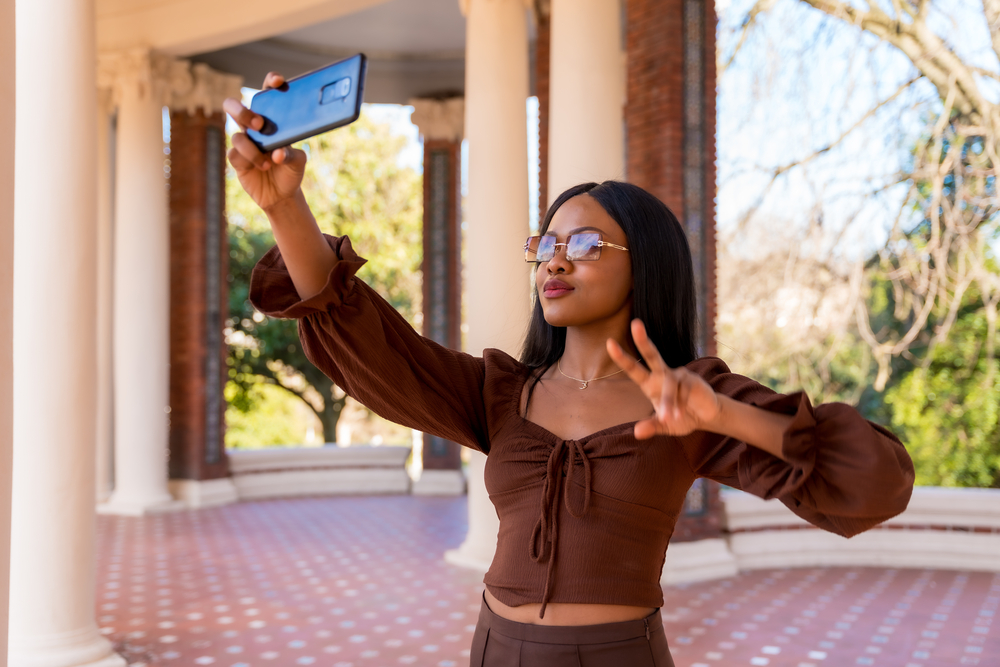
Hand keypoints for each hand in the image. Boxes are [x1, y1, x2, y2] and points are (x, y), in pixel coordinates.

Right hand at [223, 72, 307, 211]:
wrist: (282, 194)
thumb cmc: (290, 170)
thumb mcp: (298, 162)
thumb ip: (291, 155)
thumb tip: (278, 152)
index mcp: (271, 119)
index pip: (267, 93)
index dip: (270, 82)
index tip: (278, 81)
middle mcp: (253, 127)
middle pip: (236, 107)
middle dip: (243, 112)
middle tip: (259, 123)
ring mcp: (243, 142)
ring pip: (236, 135)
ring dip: (252, 148)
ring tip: (268, 162)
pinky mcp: (237, 159)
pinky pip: (235, 154)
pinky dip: (249, 160)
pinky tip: (262, 167)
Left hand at [607, 319, 720, 438]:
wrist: (705, 418)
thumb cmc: (680, 418)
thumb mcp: (664, 426)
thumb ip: (651, 427)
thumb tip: (637, 433)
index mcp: (651, 383)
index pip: (634, 368)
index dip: (622, 357)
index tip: (609, 343)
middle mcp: (663, 375)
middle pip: (652, 355)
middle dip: (643, 340)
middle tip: (635, 324)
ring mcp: (678, 374)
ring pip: (668, 386)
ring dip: (667, 403)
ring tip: (669, 418)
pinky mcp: (692, 379)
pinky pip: (683, 391)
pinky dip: (680, 404)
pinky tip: (682, 413)